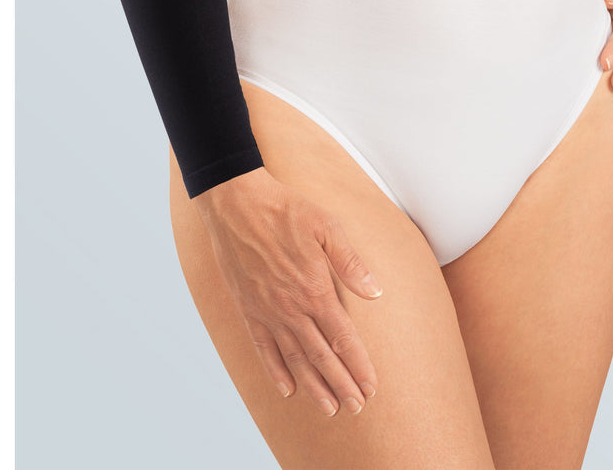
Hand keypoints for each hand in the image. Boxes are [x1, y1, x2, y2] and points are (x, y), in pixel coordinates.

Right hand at [194, 167, 381, 416]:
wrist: (237, 204)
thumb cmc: (286, 210)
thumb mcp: (327, 226)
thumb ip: (350, 262)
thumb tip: (375, 292)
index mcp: (315, 289)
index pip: (342, 338)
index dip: (358, 365)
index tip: (371, 386)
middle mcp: (291, 308)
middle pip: (321, 357)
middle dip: (341, 384)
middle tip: (357, 407)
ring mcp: (267, 311)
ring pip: (295, 359)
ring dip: (314, 387)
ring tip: (330, 408)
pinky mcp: (248, 309)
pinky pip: (264, 348)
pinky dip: (276, 371)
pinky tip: (287, 388)